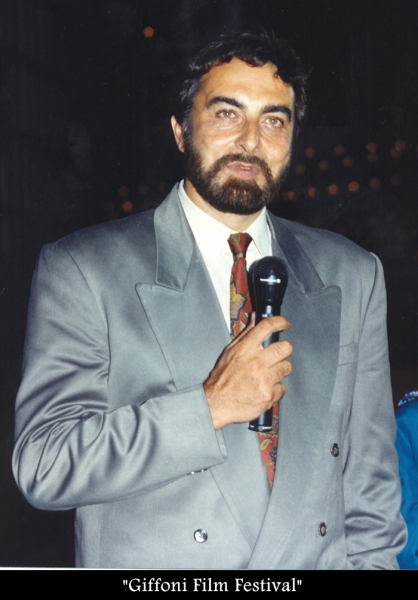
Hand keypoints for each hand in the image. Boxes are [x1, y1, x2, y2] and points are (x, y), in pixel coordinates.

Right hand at [204, 315, 292, 429]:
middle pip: (285, 347)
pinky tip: (265, 388)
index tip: (284, 324)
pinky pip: (283, 387)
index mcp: (245, 349)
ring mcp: (264, 379)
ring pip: (287, 367)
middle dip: (285, 349)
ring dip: (280, 370)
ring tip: (268, 374)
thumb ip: (246, 335)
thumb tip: (256, 319)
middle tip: (279, 354)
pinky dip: (276, 388)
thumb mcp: (229, 352)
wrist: (216, 404)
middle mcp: (256, 362)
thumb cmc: (222, 379)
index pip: (267, 326)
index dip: (280, 322)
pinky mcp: (269, 394)